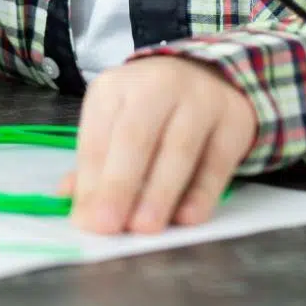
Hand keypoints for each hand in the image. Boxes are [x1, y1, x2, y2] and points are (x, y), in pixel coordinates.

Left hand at [64, 56, 257, 234]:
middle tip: (108, 227)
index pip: (98, 135)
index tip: (86, 221)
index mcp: (115, 87)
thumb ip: (96, 163)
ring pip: (178, 149)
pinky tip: (186, 218)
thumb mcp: (115, 123)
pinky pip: (216, 162)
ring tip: (144, 228)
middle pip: (135, 137)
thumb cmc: (149, 110)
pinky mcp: (233, 120)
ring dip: (159, 193)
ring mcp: (199, 99)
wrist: (208, 77)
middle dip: (119, 185)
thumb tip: (72, 203)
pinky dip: (201, 193)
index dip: (91, 181)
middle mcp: (156, 85)